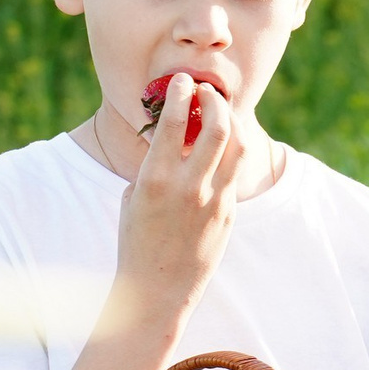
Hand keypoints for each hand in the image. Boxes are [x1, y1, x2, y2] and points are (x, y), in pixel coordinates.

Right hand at [113, 76, 242, 325]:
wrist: (157, 289)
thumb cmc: (136, 241)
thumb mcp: (132, 198)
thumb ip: (152, 166)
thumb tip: (169, 136)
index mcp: (155, 178)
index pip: (175, 122)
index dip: (181, 93)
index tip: (182, 80)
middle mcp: (188, 186)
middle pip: (217, 127)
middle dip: (215, 100)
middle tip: (207, 90)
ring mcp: (213, 199)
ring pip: (236, 146)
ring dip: (231, 122)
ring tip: (221, 111)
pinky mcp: (229, 212)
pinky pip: (235, 171)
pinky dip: (230, 151)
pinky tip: (224, 142)